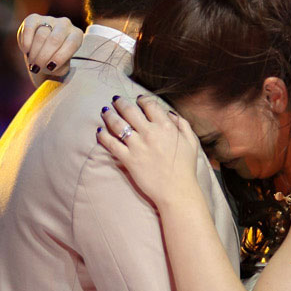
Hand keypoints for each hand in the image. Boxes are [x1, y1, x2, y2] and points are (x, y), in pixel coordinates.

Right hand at [17, 14, 82, 84]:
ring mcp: (50, 19)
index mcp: (76, 35)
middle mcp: (65, 24)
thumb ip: (59, 68)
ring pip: (41, 35)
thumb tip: (50, 65)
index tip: (50, 68)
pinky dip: (26, 41)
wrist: (41, 52)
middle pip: (54, 39)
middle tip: (36, 68)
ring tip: (31, 62)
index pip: (72, 44)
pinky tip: (26, 50)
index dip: (60, 57)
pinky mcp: (34, 18)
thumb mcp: (61, 68)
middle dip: (43, 57)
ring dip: (34, 52)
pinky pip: (29, 28)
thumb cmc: (54, 61)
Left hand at [95, 94, 201, 209]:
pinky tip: (99, 131)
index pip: (149, 105)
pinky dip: (103, 136)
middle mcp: (150, 133)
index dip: (141, 99)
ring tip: (104, 111)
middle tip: (115, 100)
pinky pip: (111, 144)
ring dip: (109, 115)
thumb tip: (169, 113)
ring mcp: (137, 146)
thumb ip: (181, 124)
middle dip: (120, 102)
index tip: (137, 99)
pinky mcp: (128, 159)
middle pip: (129, 111)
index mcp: (166, 126)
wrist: (177, 191)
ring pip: (117, 124)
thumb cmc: (185, 167)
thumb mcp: (191, 142)